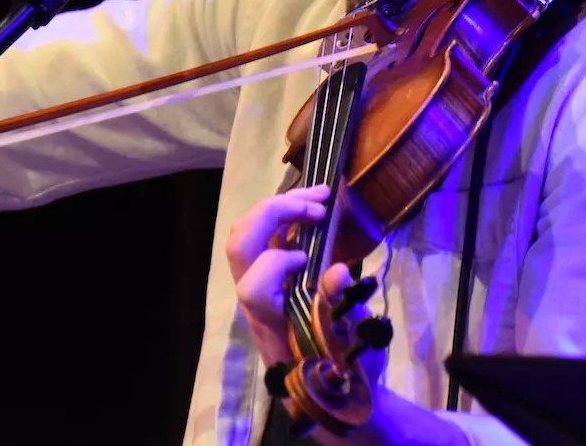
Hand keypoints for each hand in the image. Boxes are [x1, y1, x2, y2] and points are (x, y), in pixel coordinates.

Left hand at [225, 183, 385, 380]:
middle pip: (239, 245)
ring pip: (244, 236)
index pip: (253, 286)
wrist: (323, 390)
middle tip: (317, 203)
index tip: (309, 259)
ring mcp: (255, 285)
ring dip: (276, 208)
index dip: (278, 264)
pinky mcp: (263, 276)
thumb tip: (338, 271)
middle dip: (273, 212)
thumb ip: (338, 307)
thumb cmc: (336, 369)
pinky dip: (280, 216)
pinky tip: (308, 210)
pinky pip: (259, 238)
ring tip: (316, 196)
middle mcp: (253, 301)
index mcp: (270, 321)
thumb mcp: (346, 343)